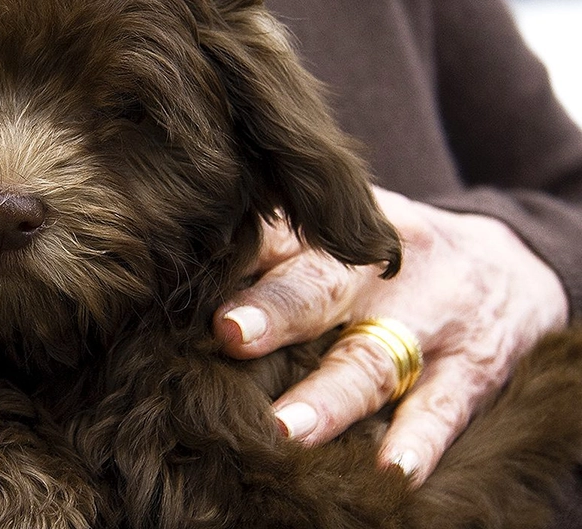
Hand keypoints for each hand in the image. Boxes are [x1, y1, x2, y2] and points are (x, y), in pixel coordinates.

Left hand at [213, 187, 568, 483]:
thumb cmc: (396, 252)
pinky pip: (445, 408)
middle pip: (322, 287)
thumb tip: (190, 273)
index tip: (193, 277)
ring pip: (373, 359)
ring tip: (287, 429)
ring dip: (331, 395)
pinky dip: (420, 441)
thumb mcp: (348, 230)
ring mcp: (430, 319)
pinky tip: (393, 470)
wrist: (508, 262)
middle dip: (277, 311)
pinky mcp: (473, 368)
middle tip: (231, 334)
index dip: (239, 255)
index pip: (281, 235)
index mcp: (337, 232)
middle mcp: (380, 270)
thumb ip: (279, 246)